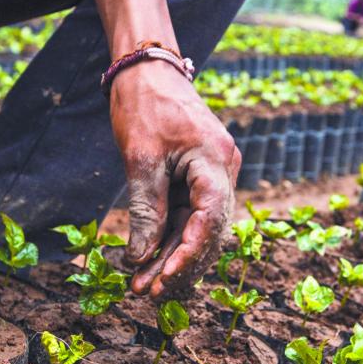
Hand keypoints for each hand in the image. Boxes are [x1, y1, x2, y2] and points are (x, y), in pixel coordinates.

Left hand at [109, 61, 240, 297]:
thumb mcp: (140, 158)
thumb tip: (141, 256)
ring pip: (196, 228)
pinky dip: (169, 239)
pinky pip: (187, 216)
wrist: (147, 70)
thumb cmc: (144, 104)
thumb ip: (146, 209)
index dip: (190, 253)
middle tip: (147, 293)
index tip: (165, 279)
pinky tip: (148, 263)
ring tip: (141, 286)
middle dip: (177, 264)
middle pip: (207, 230)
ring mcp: (212, 176)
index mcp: (215, 160)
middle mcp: (223, 171)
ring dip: (171, 257)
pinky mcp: (197, 180)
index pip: (212, 218)